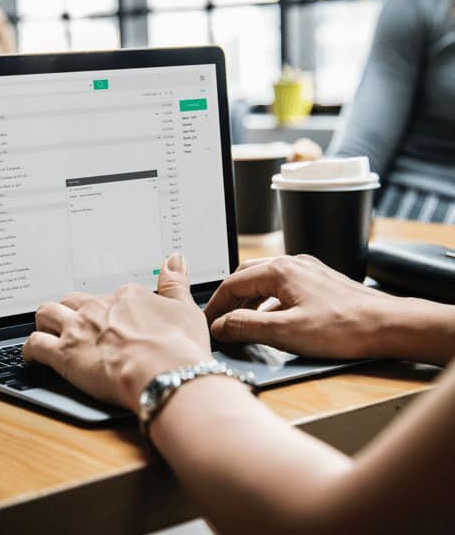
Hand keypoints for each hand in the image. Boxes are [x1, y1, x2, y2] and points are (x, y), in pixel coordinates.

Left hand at [22, 254, 210, 410]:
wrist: (165, 374)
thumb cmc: (178, 346)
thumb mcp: (184, 307)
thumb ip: (175, 282)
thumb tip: (174, 259)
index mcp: (126, 296)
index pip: (110, 296)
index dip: (111, 310)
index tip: (116, 322)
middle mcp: (98, 308)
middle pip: (74, 301)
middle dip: (72, 310)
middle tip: (79, 324)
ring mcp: (79, 329)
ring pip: (47, 314)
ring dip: (47, 321)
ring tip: (50, 331)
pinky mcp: (65, 354)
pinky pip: (35, 345)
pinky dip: (31, 350)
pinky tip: (34, 356)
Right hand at [205, 254, 402, 359]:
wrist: (388, 325)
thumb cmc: (344, 327)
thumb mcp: (286, 332)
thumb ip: (246, 327)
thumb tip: (220, 325)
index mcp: (279, 271)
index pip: (232, 284)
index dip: (215, 305)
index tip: (206, 323)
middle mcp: (292, 264)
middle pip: (246, 276)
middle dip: (229, 298)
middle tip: (219, 320)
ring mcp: (306, 271)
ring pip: (264, 280)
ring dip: (247, 299)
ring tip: (238, 321)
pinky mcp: (318, 281)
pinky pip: (281, 286)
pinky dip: (266, 300)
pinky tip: (269, 318)